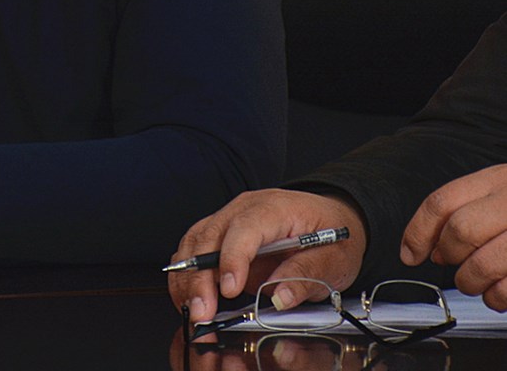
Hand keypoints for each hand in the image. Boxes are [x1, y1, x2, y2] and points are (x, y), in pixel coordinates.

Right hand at [167, 189, 366, 323]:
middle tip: (202, 312)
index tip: (229, 290)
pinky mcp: (221, 234)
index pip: (244, 229)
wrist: (332, 219)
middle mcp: (243, 208)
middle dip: (200, 276)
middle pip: (210, 236)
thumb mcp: (335, 258)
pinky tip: (186, 296)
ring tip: (192, 309)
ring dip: (187, 277)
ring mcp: (228, 218)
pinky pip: (194, 248)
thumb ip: (307, 275)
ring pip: (194, 241)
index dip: (233, 259)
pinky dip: (186, 273)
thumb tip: (281, 297)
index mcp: (273, 208)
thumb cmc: (333, 234)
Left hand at [401, 164, 506, 308]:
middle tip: (454, 268)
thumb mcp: (506, 189)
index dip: (418, 231)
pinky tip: (501, 295)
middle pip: (461, 232)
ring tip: (478, 285)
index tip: (410, 254)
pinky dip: (500, 298)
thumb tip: (433, 245)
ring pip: (485, 264)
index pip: (442, 202)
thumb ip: (472, 208)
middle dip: (451, 257)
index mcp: (499, 178)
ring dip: (473, 283)